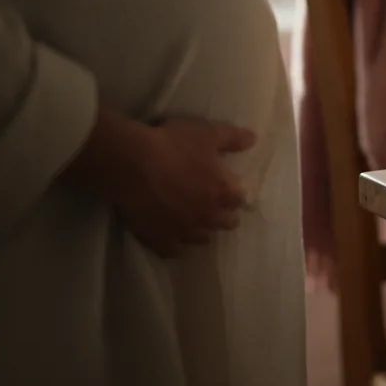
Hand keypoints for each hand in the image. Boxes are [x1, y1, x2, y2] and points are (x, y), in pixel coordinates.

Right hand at [114, 118, 253, 256]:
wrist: (132, 163)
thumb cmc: (173, 145)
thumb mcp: (207, 134)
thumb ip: (233, 138)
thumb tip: (253, 140)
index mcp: (222, 192)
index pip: (240, 199)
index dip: (235, 193)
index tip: (230, 189)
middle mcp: (208, 216)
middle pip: (227, 223)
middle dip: (224, 215)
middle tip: (215, 206)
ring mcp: (184, 231)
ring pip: (202, 239)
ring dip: (202, 230)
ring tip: (195, 222)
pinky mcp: (159, 239)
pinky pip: (173, 251)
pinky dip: (175, 245)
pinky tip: (171, 238)